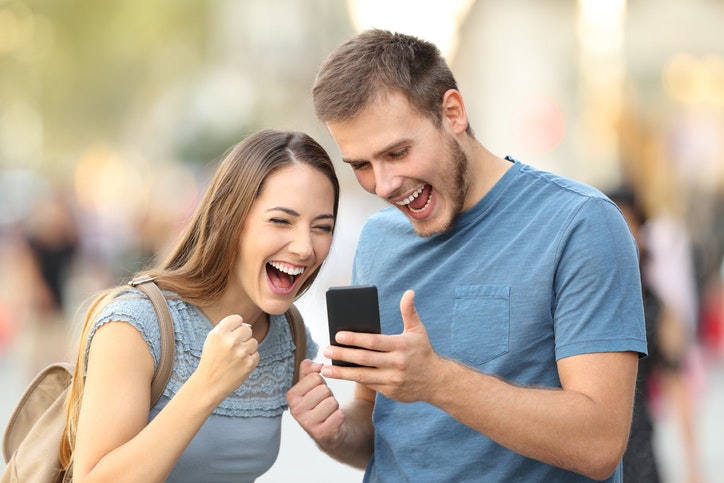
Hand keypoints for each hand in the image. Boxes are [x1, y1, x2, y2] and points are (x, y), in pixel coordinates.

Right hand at [195, 314, 258, 403]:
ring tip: (235, 358)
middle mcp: (231, 341)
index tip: (229, 337)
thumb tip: (248, 325)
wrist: (209, 384)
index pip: (237, 319)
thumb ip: (228, 328)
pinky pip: (256, 354)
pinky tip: (239, 365)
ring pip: (254, 342)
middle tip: (232, 350)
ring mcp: (241, 353)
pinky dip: (250, 360)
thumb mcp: (212, 340)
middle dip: (242, 338)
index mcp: (219, 333)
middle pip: (247, 329)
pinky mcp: (249, 364)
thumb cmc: (212, 360)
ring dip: (247, 349)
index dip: (234, 327)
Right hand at [286, 360, 346, 447]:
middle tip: (322, 403)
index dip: (321, 383)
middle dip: (328, 395)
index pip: (315, 377)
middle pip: (324, 390)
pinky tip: (331, 421)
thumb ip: (309, 368)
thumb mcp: (309, 383)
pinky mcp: (321, 433)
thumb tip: (319, 365)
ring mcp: (307, 424)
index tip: (316, 392)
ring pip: (332, 402)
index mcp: (291, 396)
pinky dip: (339, 417)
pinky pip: (339, 415)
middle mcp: (296, 411)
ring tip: (327, 412)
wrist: (326, 428)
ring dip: (334, 406)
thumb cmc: (317, 402)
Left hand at [322, 290, 443, 402]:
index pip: (373, 341)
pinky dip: (353, 380)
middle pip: (364, 359)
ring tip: (325, 368)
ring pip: (363, 376)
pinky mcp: (390, 392)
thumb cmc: (423, 352)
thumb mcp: (418, 330)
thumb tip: (409, 292)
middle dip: (342, 355)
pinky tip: (340, 375)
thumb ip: (409, 311)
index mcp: (401, 346)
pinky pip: (368, 385)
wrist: (437, 381)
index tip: (337, 335)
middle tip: (326, 350)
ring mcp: (392, 380)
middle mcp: (396, 363)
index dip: (354, 339)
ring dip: (342, 373)